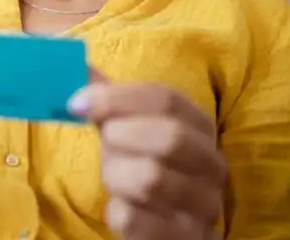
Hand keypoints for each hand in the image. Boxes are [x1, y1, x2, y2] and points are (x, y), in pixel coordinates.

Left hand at [69, 80, 226, 239]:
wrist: (163, 227)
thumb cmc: (139, 165)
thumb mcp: (126, 127)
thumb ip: (107, 98)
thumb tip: (76, 65)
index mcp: (199, 126)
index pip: (165, 98)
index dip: (116, 97)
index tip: (76, 103)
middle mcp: (212, 165)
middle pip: (170, 136)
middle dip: (121, 136)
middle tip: (105, 142)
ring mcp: (205, 207)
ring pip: (151, 179)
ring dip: (116, 175)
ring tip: (116, 178)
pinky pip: (134, 219)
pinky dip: (116, 211)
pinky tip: (123, 208)